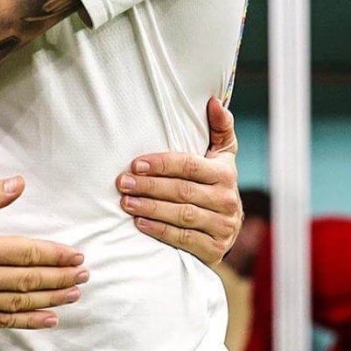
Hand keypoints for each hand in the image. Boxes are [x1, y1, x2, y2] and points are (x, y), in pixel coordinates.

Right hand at [0, 176, 87, 328]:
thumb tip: (19, 185)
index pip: (23, 254)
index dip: (53, 255)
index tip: (75, 255)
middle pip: (25, 282)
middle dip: (58, 279)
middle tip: (83, 275)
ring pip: (15, 305)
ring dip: (48, 301)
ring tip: (72, 295)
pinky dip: (24, 322)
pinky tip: (46, 318)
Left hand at [117, 97, 241, 264]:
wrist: (226, 226)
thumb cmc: (214, 180)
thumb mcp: (221, 153)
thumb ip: (219, 127)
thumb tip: (214, 101)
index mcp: (225, 173)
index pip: (189, 166)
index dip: (161, 164)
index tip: (135, 164)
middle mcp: (227, 200)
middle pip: (182, 191)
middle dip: (149, 186)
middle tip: (122, 183)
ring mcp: (223, 227)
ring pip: (182, 215)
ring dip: (151, 208)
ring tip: (126, 202)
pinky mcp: (215, 249)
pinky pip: (184, 239)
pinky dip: (161, 231)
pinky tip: (140, 224)